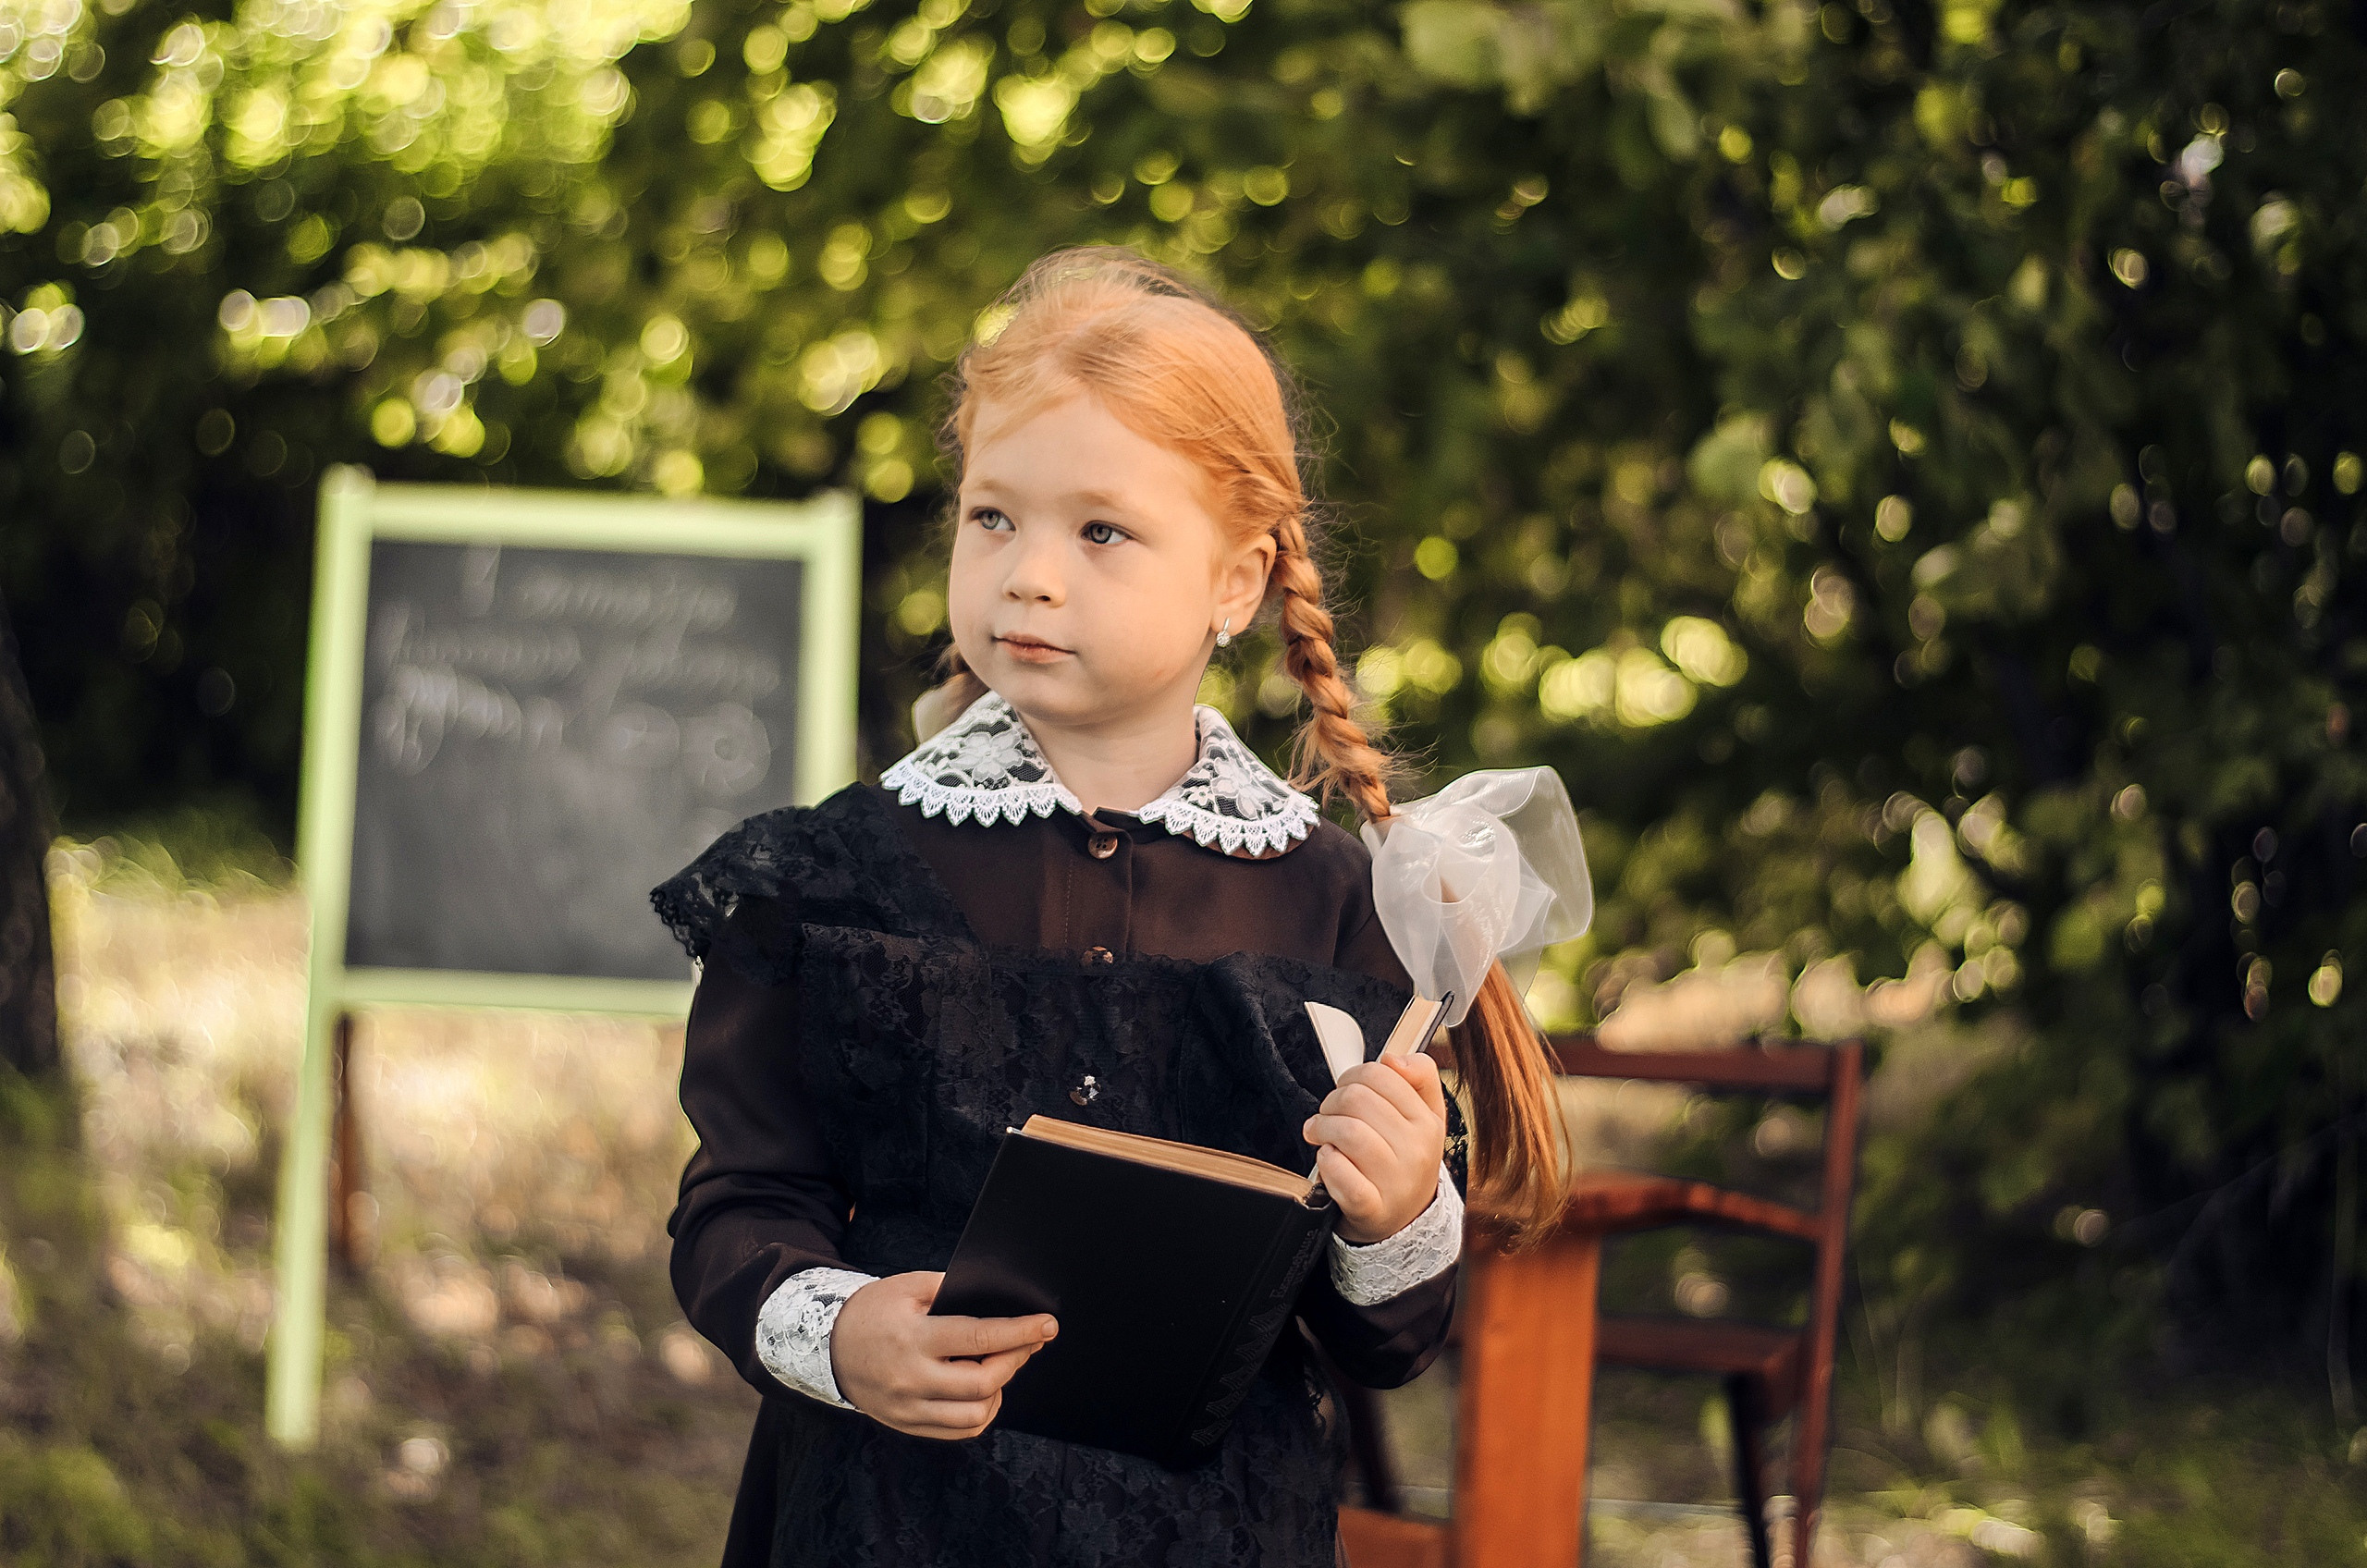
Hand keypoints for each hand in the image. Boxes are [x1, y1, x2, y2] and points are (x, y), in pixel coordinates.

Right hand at [830, 1271, 1057, 1439]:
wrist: (827, 1346)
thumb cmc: (871, 1311)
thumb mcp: (907, 1287)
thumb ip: (950, 1289)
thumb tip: (997, 1298)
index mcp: (912, 1338)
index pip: (978, 1338)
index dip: (1019, 1332)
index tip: (1047, 1325)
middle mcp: (911, 1378)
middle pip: (982, 1382)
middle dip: (1015, 1359)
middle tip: (1029, 1341)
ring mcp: (908, 1408)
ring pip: (975, 1414)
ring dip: (1000, 1390)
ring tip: (1003, 1365)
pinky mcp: (907, 1425)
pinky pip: (958, 1431)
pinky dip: (981, 1413)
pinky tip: (984, 1391)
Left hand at [1303, 1052, 1449, 1244]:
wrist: (1404, 1220)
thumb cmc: (1405, 1160)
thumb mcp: (1425, 1116)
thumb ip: (1420, 1076)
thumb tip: (1394, 1060)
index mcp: (1428, 1123)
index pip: (1381, 1075)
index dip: (1352, 1076)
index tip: (1345, 1089)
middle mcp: (1417, 1151)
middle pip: (1357, 1099)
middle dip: (1331, 1101)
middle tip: (1327, 1114)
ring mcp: (1395, 1181)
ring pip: (1347, 1132)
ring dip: (1322, 1128)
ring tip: (1319, 1134)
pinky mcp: (1370, 1207)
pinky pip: (1339, 1171)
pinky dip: (1325, 1160)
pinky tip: (1327, 1158)